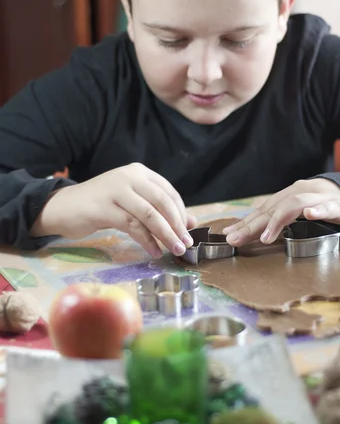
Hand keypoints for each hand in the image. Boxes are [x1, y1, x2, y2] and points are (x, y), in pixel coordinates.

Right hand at [31, 163, 196, 257]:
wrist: (63, 207)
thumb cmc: (101, 206)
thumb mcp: (132, 203)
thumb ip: (159, 210)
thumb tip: (191, 223)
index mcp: (139, 172)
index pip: (169, 192)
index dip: (182, 213)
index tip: (188, 232)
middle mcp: (129, 177)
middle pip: (162, 203)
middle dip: (177, 226)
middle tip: (186, 244)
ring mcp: (115, 190)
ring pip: (149, 215)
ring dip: (166, 235)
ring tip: (175, 250)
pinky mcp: (103, 208)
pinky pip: (132, 226)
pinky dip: (147, 241)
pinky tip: (154, 251)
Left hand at [223, 178, 339, 245]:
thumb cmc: (321, 205)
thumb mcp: (296, 212)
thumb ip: (277, 219)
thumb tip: (249, 231)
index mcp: (288, 195)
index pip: (263, 210)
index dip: (245, 222)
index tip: (228, 235)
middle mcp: (300, 193)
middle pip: (272, 208)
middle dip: (252, 224)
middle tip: (236, 239)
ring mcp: (319, 197)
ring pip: (295, 205)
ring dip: (278, 220)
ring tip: (264, 237)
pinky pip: (329, 207)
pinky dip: (319, 209)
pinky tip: (310, 214)